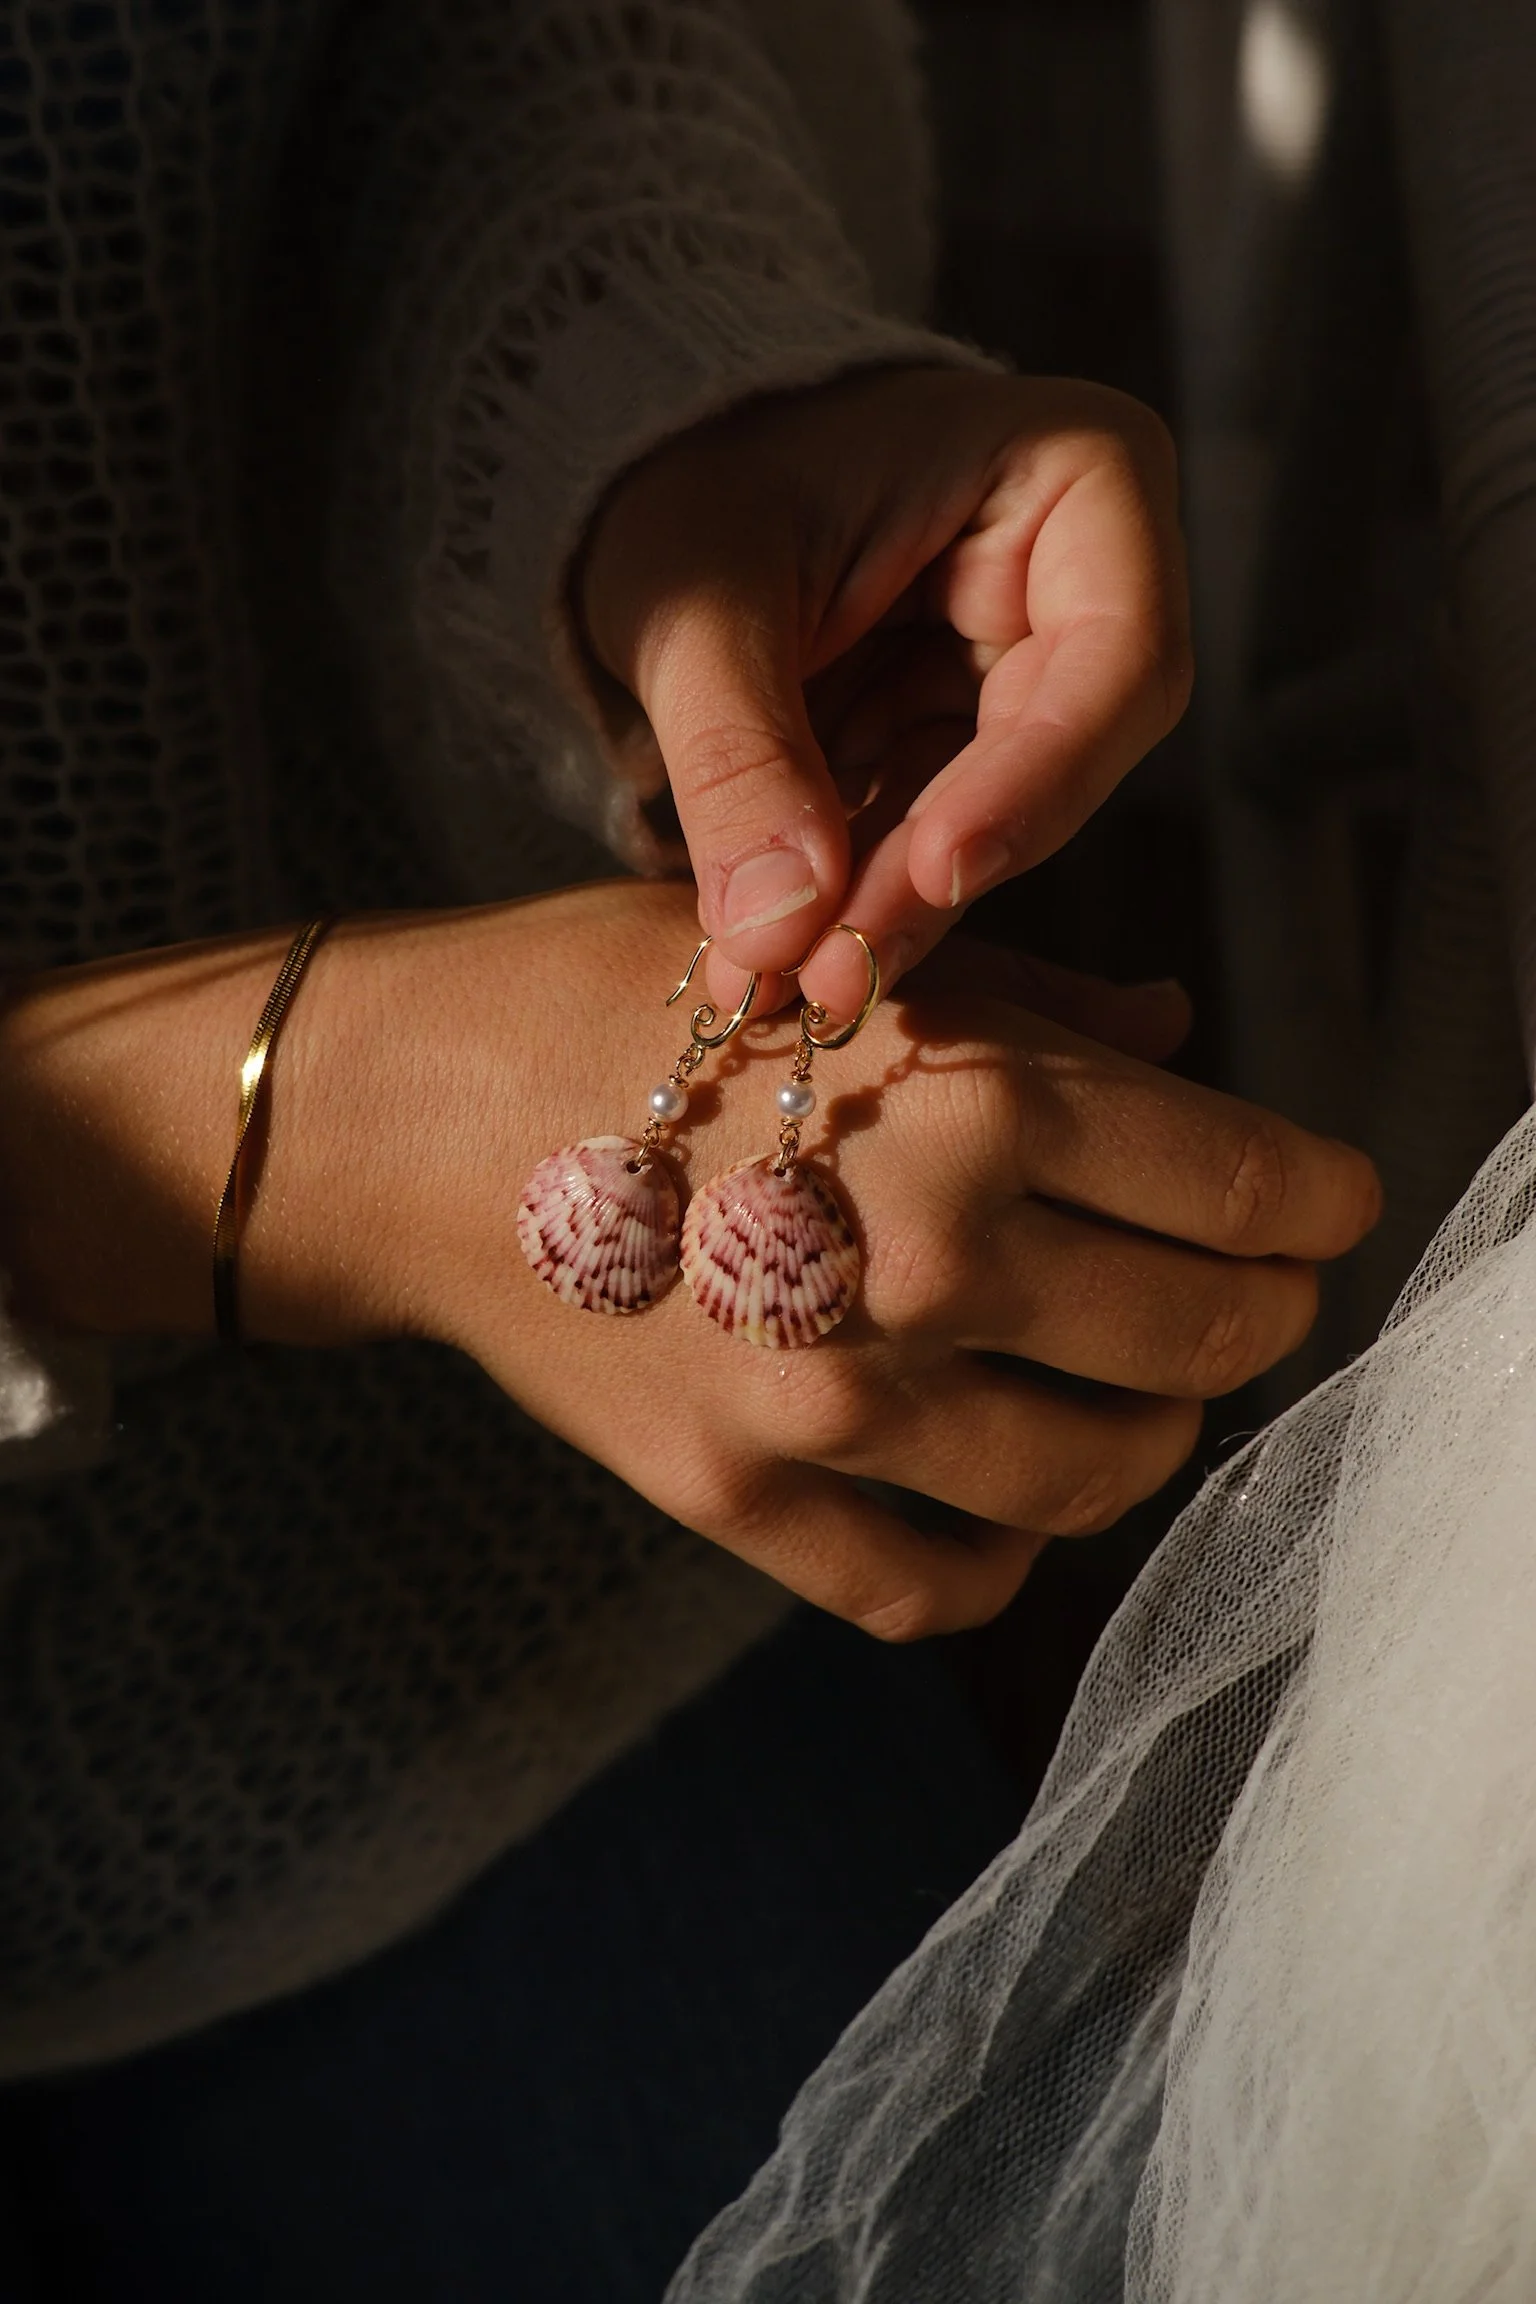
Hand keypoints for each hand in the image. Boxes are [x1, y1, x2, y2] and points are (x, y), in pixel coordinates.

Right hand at [0, 884, 1376, 1637]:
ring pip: (1097, 1479)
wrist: (408, 1116)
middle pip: (1204, 1341)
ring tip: (1138, 1397)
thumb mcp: (832, 959)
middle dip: (1257, 1314)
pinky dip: (1005, 1560)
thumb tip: (1177, 1029)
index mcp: (977, 1097)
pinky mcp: (741, 1496)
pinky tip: (1008, 1508)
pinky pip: (937, 1583)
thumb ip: (1031, 1006)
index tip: (1326, 1206)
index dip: (1320, 1201)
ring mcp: (831, 1403)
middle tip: (1249, 1294)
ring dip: (1152, 1439)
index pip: (1247, 1185)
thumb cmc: (614, 1000)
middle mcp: (928, 1259)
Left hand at [580, 366, 1189, 1023]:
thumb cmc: (688, 468)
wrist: (642, 471)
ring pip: (985, 820)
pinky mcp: (952, 734)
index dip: (1037, 779)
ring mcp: (1018, 665)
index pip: (1117, 655)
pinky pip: (920, 834)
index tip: (939, 872)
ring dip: (885, 909)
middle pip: (1057, 760)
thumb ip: (741, 752)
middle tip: (839, 974)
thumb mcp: (698, 593)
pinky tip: (786, 960)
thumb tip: (783, 928)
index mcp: (1082, 477)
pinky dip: (851, 895)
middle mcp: (1078, 578)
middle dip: (932, 874)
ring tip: (795, 984)